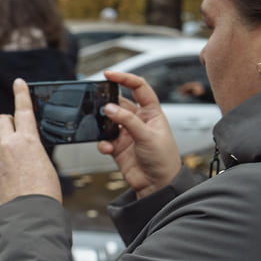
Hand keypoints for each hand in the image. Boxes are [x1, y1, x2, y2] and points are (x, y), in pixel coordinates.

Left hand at [0, 78, 62, 205]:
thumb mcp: (44, 162)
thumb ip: (31, 149)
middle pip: (2, 121)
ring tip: (16, 162)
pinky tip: (10, 175)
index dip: (21, 94)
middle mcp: (8, 145)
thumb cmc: (44, 192)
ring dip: (4, 144)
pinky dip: (0, 161)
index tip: (18, 83)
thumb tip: (24, 148)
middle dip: (8, 123)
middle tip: (16, 132)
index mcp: (27, 140)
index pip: (23, 109)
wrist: (30, 214)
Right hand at [97, 70, 181, 197]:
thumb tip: (109, 108)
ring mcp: (127, 133)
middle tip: (96, 102)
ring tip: (101, 127)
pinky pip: (104, 139)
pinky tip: (107, 148)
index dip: (125, 78)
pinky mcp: (118, 147)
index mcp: (152, 112)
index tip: (109, 74)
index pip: (139, 88)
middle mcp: (139, 120)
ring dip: (103, 125)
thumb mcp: (148, 136)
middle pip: (120, 103)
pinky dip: (102, 143)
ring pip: (109, 121)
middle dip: (108, 103)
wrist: (157, 185)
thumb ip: (128, 121)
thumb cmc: (163, 159)